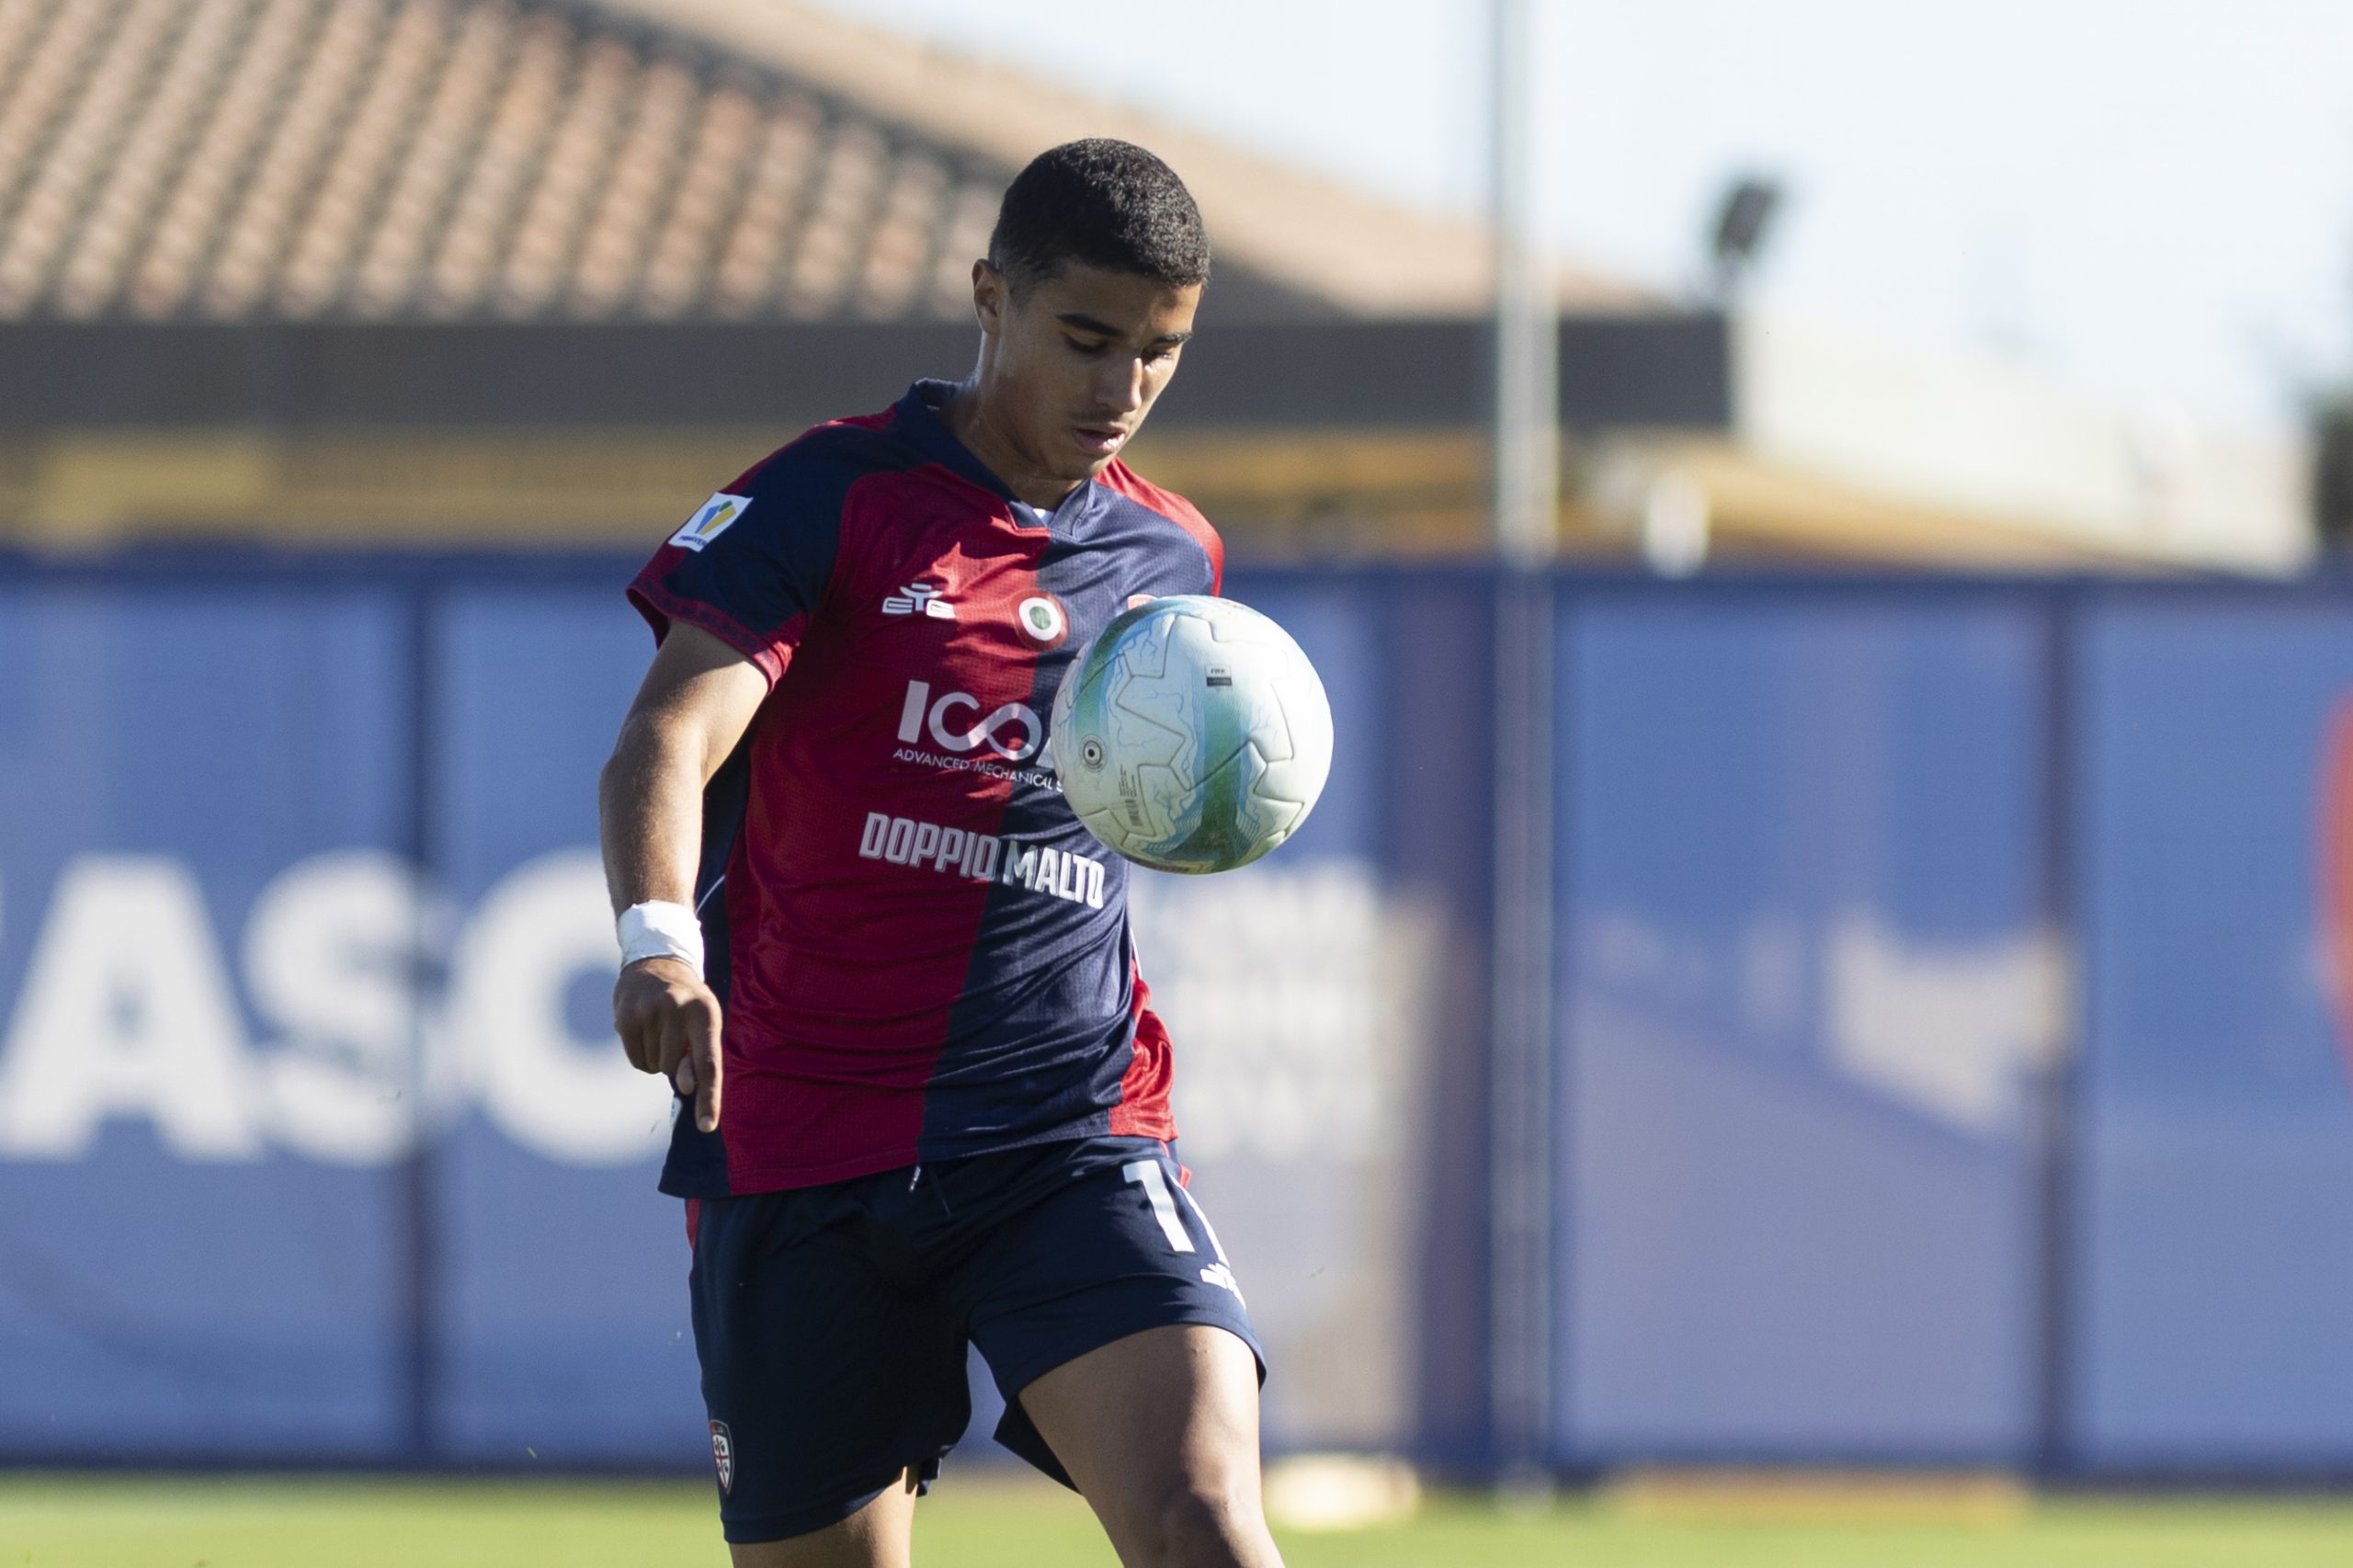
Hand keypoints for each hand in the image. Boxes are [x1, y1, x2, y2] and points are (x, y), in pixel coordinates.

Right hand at [612, 957, 722, 1132]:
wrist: (656, 964)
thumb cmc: (688, 1006)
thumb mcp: (703, 1024)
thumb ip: (700, 1057)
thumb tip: (686, 1086)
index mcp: (706, 1014)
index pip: (709, 1064)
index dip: (709, 1097)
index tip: (707, 1126)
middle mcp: (679, 1010)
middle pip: (672, 1069)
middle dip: (674, 1063)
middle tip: (674, 1036)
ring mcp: (649, 1011)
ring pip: (653, 1067)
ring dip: (656, 1058)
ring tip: (660, 1029)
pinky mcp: (626, 1016)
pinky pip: (635, 1060)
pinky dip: (641, 1055)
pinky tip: (644, 1031)